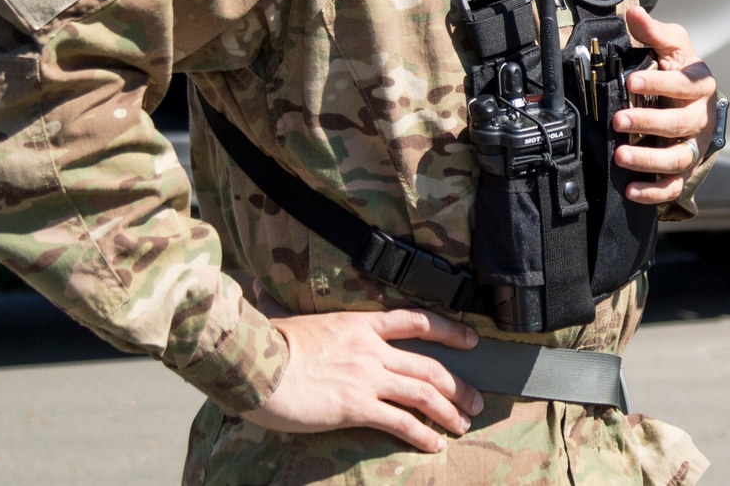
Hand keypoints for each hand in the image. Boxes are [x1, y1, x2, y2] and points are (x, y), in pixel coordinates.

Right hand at [245, 308, 483, 452]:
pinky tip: (434, 444)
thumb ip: (279, 304)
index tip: (472, 340)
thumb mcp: (282, 316)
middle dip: (458, 386)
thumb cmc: (263, 342)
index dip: (449, 331)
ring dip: (449, 411)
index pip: (416, 321)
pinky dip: (422, 434)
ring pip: (423, 394)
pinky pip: (400, 422)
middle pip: (429, 366)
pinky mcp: (357, 406)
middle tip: (475, 401)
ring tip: (463, 424)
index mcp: (360, 324)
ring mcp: (367, 378)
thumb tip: (255, 284)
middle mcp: (372, 350)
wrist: (254, 363)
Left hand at [615, 4, 718, 204]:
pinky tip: (631, 190)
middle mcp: (701, 117)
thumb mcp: (670, 45)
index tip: (631, 80)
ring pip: (678, 158)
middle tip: (619, 120)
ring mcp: (694, 145)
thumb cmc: (679, 69)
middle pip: (679, 124)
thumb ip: (653, 32)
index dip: (659, 83)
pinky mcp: (684, 168)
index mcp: (699, 84)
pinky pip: (673, 185)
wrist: (695, 101)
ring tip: (621, 157)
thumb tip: (634, 13)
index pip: (683, 85)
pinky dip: (654, 191)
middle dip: (648, 122)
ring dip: (649, 160)